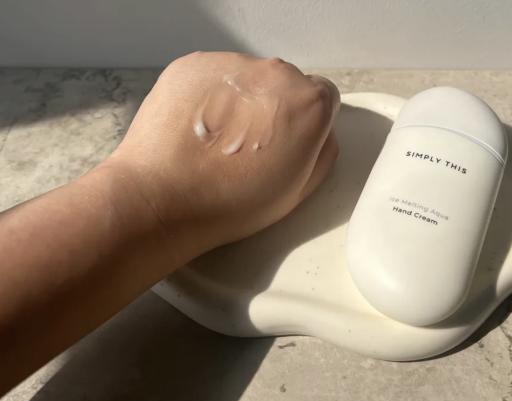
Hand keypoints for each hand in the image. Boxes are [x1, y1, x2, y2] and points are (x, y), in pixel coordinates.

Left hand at [106, 51, 339, 258]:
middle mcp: (276, 72)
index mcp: (309, 104)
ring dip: (241, 99)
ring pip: (249, 78)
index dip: (306, 123)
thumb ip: (323, 151)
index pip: (324, 97)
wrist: (163, 198)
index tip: (286, 144)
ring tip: (215, 137)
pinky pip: (215, 75)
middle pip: (286, 84)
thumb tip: (320, 130)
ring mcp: (232, 63)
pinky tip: (194, 125)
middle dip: (275, 108)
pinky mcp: (194, 63)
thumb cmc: (234, 203)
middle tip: (249, 144)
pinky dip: (210, 94)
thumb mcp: (299, 189)